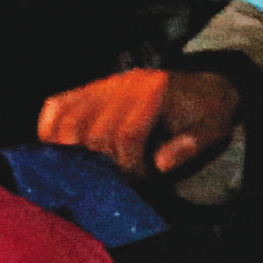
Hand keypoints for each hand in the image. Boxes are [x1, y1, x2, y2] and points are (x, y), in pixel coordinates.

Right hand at [39, 67, 234, 175]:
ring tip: (92, 167)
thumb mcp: (212, 129)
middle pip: (93, 129)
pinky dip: (50, 129)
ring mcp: (103, 86)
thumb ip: (191, 145)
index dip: (129, 164)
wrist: (203, 89)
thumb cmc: (205, 114)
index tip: (139, 178)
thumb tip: (161, 163)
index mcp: (156, 92)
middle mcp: (124, 84)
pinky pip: (56, 107)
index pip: (127, 133)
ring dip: (73, 151)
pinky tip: (59, 150)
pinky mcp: (89, 91)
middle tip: (117, 175)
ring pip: (67, 119)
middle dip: (103, 161)